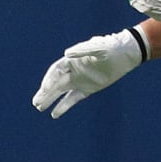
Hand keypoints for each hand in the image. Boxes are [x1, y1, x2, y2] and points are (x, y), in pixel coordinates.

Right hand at [31, 28, 146, 117]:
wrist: (125, 55)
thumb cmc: (110, 48)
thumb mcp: (98, 47)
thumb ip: (83, 50)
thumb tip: (66, 53)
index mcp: (72, 60)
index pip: (56, 71)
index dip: (49, 80)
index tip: (45, 89)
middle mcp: (73, 71)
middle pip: (55, 83)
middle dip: (45, 92)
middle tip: (36, 102)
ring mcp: (79, 80)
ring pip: (61, 92)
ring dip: (50, 99)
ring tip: (39, 108)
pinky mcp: (87, 89)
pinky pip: (73, 99)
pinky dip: (63, 106)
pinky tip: (54, 114)